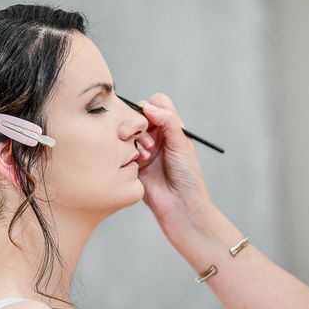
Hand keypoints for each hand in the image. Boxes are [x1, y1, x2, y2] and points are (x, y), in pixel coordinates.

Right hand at [134, 93, 211, 228]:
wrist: (179, 204)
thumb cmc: (187, 176)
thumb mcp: (181, 143)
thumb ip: (167, 121)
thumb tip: (147, 106)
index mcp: (171, 128)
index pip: (157, 104)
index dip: (152, 107)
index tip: (151, 119)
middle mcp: (157, 135)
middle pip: (139, 114)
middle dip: (141, 124)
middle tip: (149, 141)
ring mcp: (143, 148)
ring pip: (129, 130)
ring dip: (136, 139)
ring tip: (147, 155)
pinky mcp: (132, 161)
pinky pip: (122, 147)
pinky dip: (129, 151)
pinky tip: (139, 163)